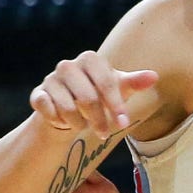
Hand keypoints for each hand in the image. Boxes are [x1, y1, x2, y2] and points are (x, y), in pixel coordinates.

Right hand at [30, 51, 158, 135]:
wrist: (70, 109)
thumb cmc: (98, 95)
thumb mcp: (118, 89)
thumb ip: (134, 82)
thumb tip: (154, 76)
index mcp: (90, 59)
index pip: (105, 81)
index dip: (116, 104)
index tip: (123, 123)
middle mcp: (68, 66)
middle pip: (87, 97)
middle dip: (99, 119)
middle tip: (105, 133)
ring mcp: (51, 80)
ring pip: (67, 107)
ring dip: (79, 124)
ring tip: (84, 127)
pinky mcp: (38, 95)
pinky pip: (48, 111)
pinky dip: (58, 121)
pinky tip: (63, 122)